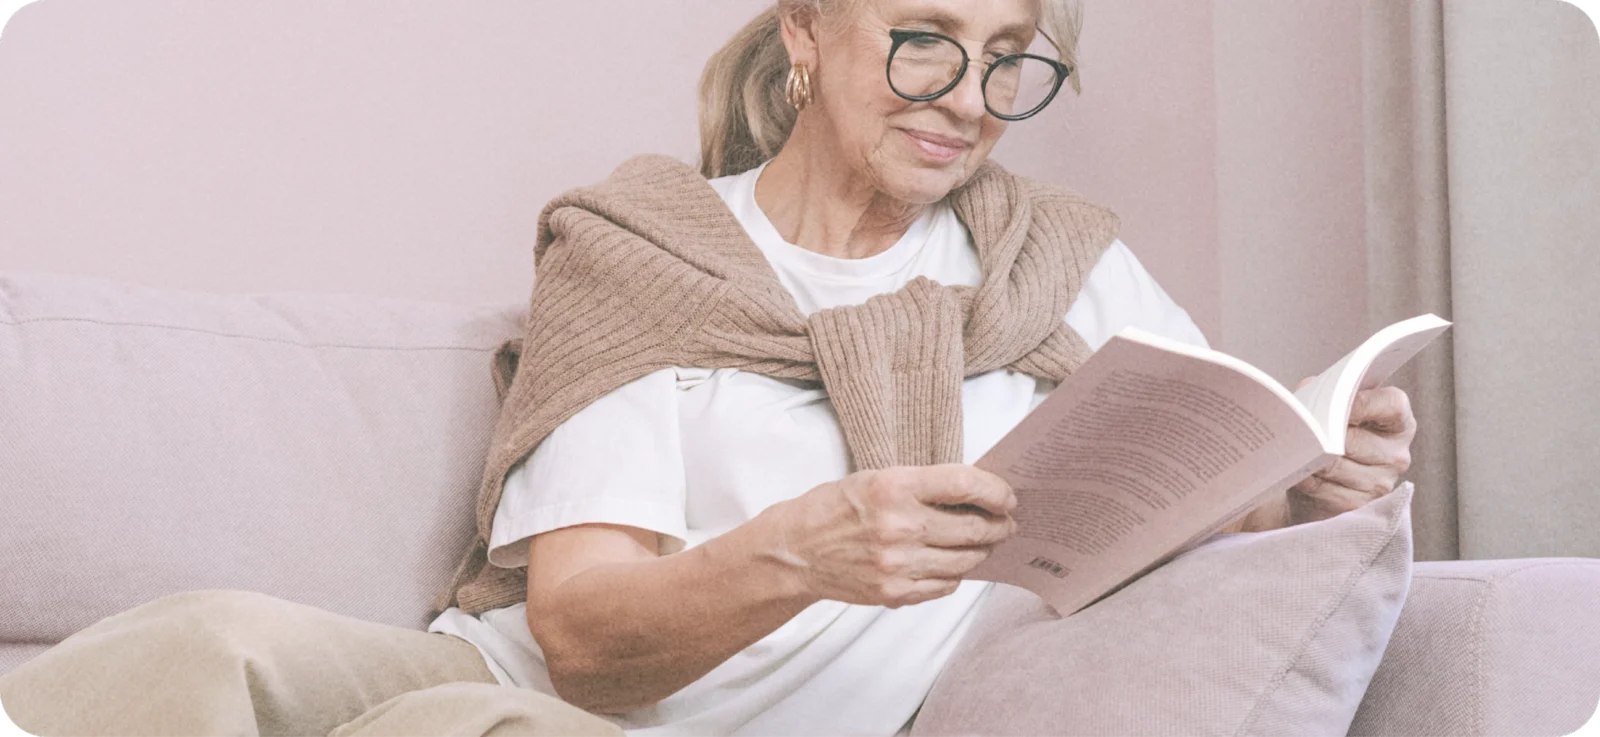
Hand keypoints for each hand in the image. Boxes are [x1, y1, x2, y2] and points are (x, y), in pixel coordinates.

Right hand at [765, 465, 1016, 608]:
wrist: (795, 551)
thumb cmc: (835, 508)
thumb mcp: (876, 478)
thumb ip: (924, 485)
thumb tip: (977, 494)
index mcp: (893, 486)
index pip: (965, 484)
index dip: (996, 491)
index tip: (1008, 497)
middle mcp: (898, 526)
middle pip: (974, 528)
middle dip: (999, 526)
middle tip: (1007, 523)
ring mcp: (897, 564)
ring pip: (965, 561)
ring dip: (982, 551)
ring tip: (983, 543)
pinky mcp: (895, 593)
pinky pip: (945, 586)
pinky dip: (956, 574)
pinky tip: (951, 564)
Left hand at [1286, 379, 1416, 524]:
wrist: (1321, 483)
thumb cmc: (1328, 437)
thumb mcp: (1330, 411)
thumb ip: (1323, 395)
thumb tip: (1306, 394)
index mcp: (1397, 422)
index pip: (1392, 404)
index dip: (1363, 402)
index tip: (1335, 402)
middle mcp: (1396, 454)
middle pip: (1358, 440)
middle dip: (1325, 436)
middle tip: (1302, 431)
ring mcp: (1381, 483)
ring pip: (1338, 467)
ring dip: (1313, 460)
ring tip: (1295, 452)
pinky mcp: (1361, 506)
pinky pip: (1330, 492)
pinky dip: (1310, 482)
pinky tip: (1299, 475)